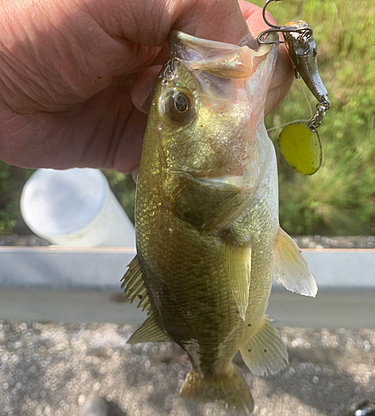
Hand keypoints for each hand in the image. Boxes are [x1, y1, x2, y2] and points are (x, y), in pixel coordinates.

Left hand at [0, 0, 292, 173]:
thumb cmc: (43, 21)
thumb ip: (196, 6)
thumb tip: (244, 60)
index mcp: (180, 17)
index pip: (247, 38)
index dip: (256, 62)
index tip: (242, 84)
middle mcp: (176, 63)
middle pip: (239, 90)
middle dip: (236, 107)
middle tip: (204, 111)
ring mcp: (162, 108)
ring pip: (217, 132)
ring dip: (215, 142)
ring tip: (185, 134)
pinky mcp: (140, 147)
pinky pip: (183, 164)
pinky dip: (192, 171)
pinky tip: (185, 165)